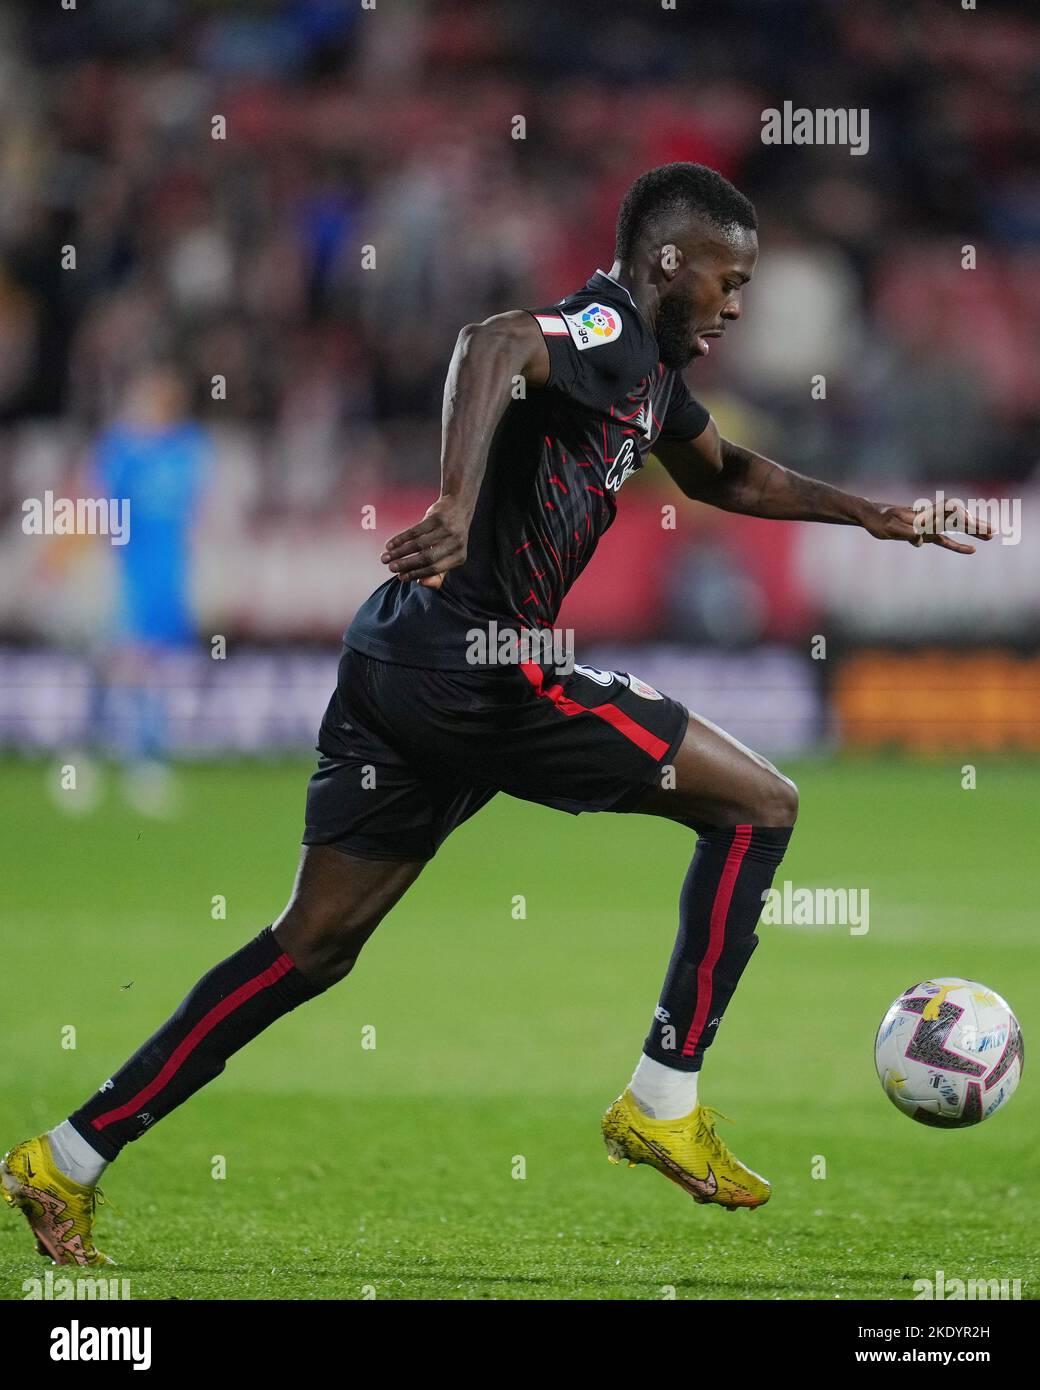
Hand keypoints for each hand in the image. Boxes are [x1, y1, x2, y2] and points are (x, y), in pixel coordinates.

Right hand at [380, 496, 470, 587]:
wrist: (459, 506)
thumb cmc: (450, 536)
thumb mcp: (449, 554)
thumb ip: (438, 572)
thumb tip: (420, 582)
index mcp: (459, 557)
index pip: (436, 569)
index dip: (416, 574)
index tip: (401, 577)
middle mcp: (455, 543)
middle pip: (427, 558)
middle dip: (406, 564)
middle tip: (390, 568)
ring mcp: (447, 529)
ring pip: (418, 544)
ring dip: (399, 552)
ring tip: (385, 558)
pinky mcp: (437, 517)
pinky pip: (415, 531)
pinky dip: (400, 538)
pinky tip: (389, 545)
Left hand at [866, 501, 994, 554]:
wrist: (872, 516)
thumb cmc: (880, 521)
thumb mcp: (890, 527)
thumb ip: (906, 532)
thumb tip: (919, 540)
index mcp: (924, 515)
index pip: (949, 514)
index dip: (961, 518)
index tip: (971, 522)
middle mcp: (930, 518)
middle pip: (957, 520)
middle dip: (975, 525)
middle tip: (992, 532)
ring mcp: (930, 526)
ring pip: (956, 529)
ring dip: (973, 532)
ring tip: (990, 537)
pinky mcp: (926, 535)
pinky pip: (946, 540)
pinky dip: (958, 545)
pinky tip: (972, 550)